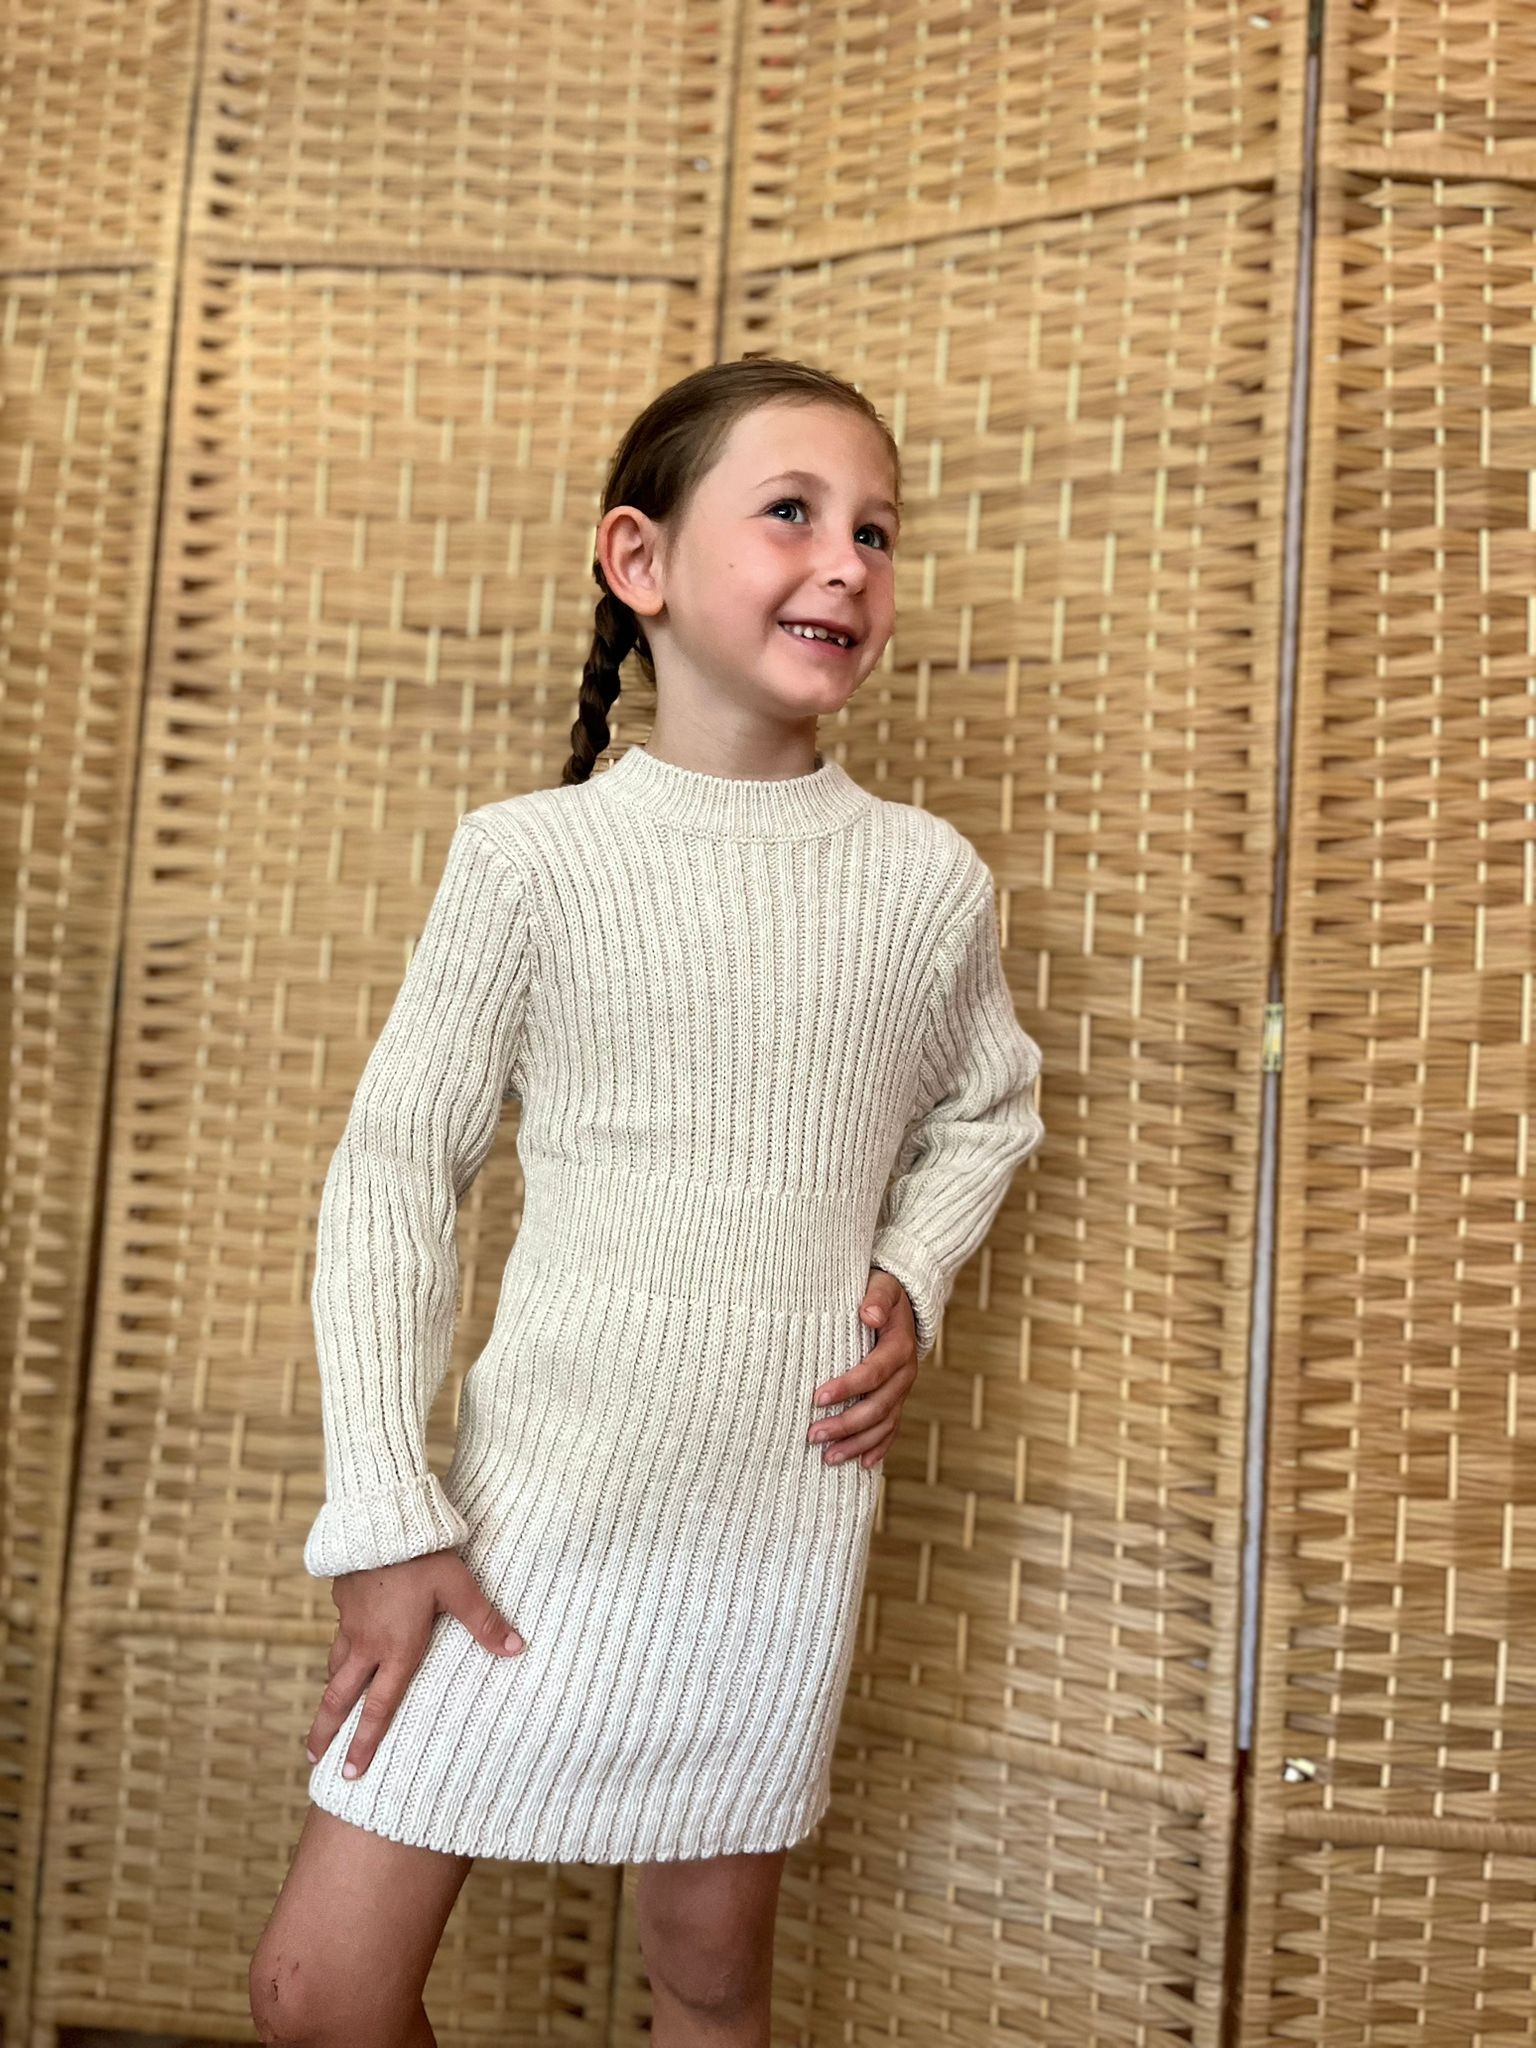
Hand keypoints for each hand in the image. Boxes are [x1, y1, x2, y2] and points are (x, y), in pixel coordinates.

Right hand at [304, 1550, 524, 1779]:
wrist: (381, 1522)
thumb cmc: (424, 1557)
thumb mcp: (460, 1589)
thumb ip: (485, 1622)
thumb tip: (518, 1648)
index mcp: (397, 1649)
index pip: (378, 1707)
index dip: (365, 1742)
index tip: (350, 1772)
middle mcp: (368, 1643)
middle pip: (340, 1697)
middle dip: (326, 1730)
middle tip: (315, 1757)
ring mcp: (350, 1622)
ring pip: (336, 1665)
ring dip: (332, 1690)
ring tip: (328, 1708)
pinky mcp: (344, 1599)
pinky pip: (340, 1632)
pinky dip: (340, 1649)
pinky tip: (347, 1642)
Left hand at [807, 1268, 919, 1470]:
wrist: (902, 1303)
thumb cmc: (883, 1293)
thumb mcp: (884, 1285)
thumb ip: (877, 1297)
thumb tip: (868, 1314)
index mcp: (899, 1347)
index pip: (873, 1372)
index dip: (847, 1387)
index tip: (817, 1398)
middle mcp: (905, 1374)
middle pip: (878, 1407)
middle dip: (846, 1424)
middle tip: (813, 1435)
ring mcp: (901, 1390)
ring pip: (883, 1424)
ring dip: (857, 1443)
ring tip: (827, 1458)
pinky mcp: (896, 1399)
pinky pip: (891, 1429)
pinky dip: (878, 1448)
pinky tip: (860, 1465)